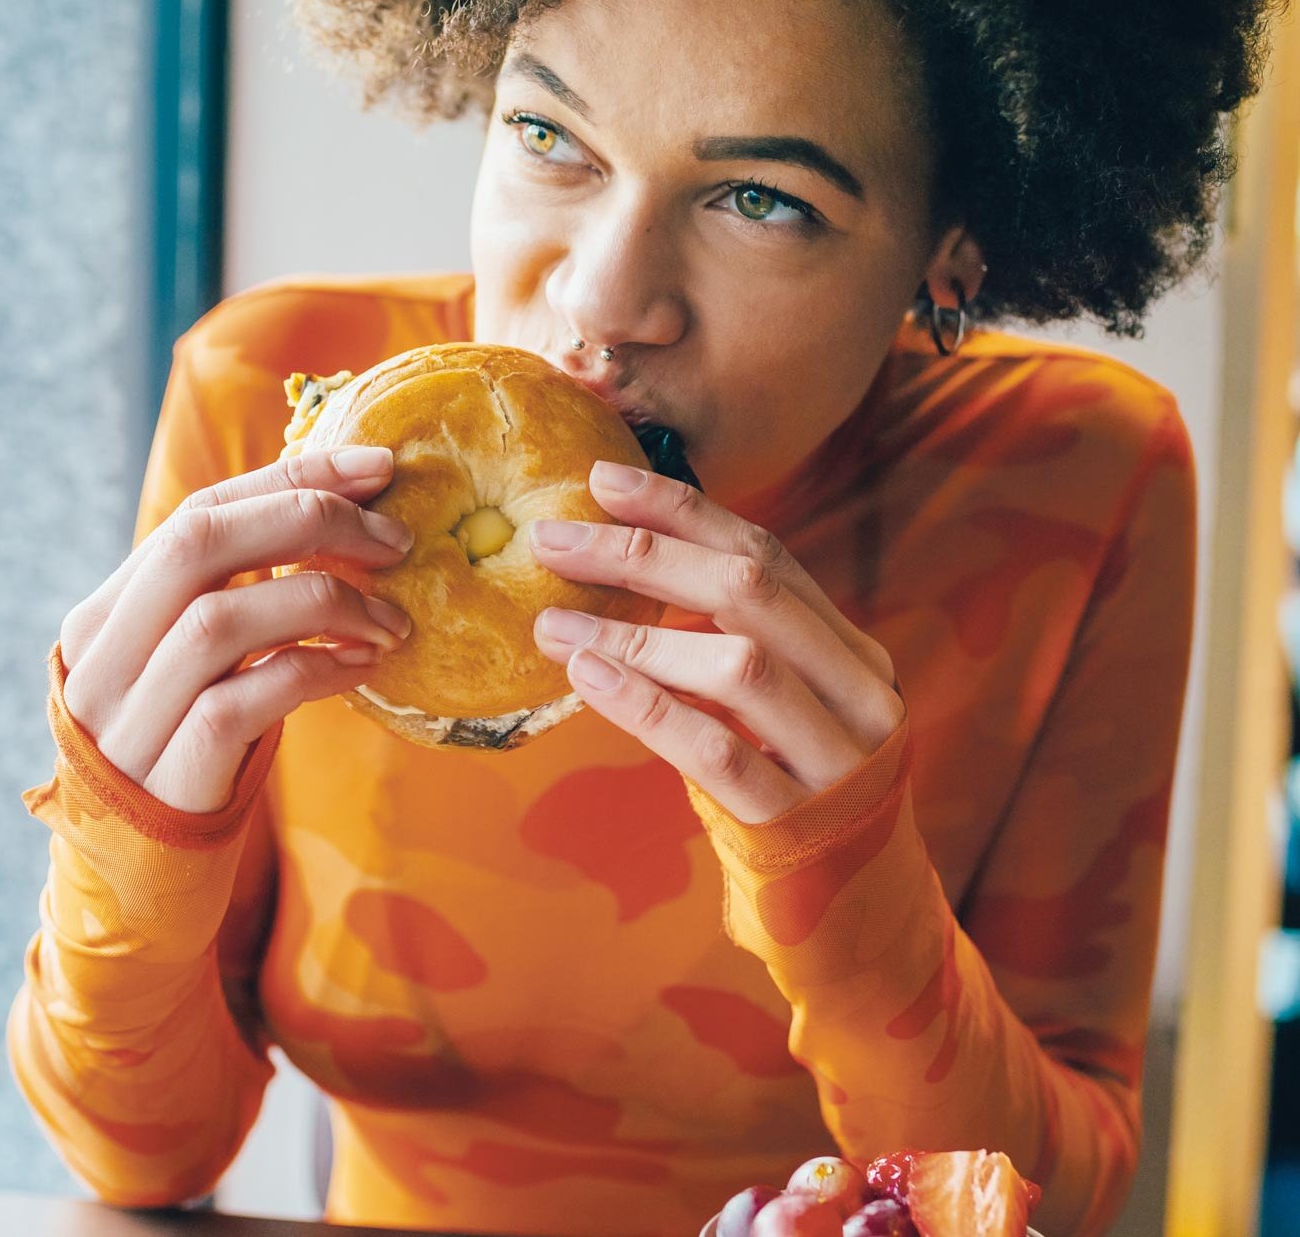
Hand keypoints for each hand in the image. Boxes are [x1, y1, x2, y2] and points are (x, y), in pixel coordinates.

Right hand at [59, 447, 414, 815]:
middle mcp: (100, 659)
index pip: (195, 514)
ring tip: (393, 620)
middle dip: (308, 520)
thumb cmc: (183, 758)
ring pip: (222, 620)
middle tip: (394, 538)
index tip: (375, 467)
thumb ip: (226, 601)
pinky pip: (248, 699)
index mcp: (100, 616)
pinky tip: (363, 668)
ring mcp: (129, 719)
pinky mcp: (170, 775)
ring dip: (326, 603)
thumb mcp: (187, 673)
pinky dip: (316, 671)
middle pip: (197, 544)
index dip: (289, 477)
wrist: (137, 887)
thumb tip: (334, 517)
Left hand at [527, 460, 904, 823]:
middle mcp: (859, 695)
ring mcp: (839, 761)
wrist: (859, 929)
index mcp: (852, 655)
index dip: (683, 513)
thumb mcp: (774, 716)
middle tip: (553, 539)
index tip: (602, 480)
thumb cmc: (792, 803)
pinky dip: (646, 705)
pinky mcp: (800, 825)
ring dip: (634, 632)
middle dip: (645, 554)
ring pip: (739, 665)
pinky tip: (586, 676)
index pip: (768, 557)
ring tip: (550, 619)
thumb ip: (727, 648)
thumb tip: (620, 568)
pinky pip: (716, 751)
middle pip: (751, 591)